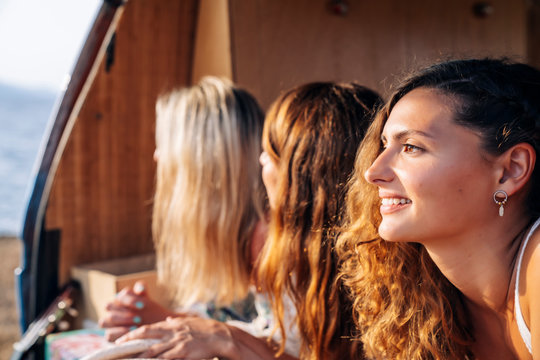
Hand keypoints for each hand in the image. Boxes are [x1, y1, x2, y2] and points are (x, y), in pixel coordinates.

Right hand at [98, 281, 177, 340]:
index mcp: (120, 298)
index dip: (130, 300)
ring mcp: (108, 323)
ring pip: (104, 321)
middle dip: (124, 313)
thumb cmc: (148, 311)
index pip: (120, 296)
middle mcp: (111, 309)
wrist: (151, 326)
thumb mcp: (147, 299)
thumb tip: (140, 288)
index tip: (142, 305)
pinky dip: (118, 333)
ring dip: (120, 322)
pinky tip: (130, 332)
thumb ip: (143, 290)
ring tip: (135, 326)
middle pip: (108, 307)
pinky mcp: (110, 335)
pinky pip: (108, 335)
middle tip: (138, 318)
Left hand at [115, 316, 238, 358]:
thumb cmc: (205, 330)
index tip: (121, 339)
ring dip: (139, 356)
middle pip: (146, 337)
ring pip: (153, 350)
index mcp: (172, 325)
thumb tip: (166, 319)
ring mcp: (177, 342)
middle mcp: (172, 332)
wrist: (220, 335)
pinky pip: (165, 358)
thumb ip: (175, 322)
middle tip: (118, 348)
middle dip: (130, 342)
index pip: (148, 329)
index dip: (133, 334)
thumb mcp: (188, 322)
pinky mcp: (183, 351)